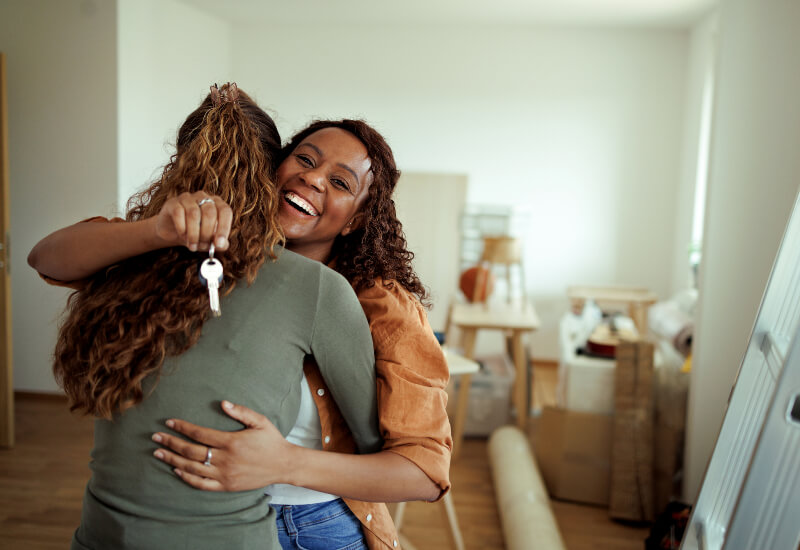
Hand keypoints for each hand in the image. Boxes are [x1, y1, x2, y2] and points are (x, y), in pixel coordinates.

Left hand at [152, 400, 294, 491]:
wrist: (284, 465)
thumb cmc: (271, 440)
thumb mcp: (260, 421)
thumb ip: (241, 411)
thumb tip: (222, 403)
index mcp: (231, 442)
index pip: (199, 434)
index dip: (182, 427)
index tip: (169, 422)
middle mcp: (225, 459)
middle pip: (191, 451)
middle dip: (171, 442)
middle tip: (155, 437)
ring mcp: (224, 475)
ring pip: (192, 468)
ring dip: (173, 460)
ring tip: (158, 452)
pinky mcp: (226, 486)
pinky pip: (201, 484)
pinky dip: (186, 478)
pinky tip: (176, 470)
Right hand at [155, 191, 232, 251]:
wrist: (172, 232)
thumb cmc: (196, 233)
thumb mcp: (209, 240)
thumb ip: (219, 243)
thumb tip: (223, 245)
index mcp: (217, 203)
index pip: (225, 211)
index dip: (224, 228)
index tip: (219, 243)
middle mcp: (203, 197)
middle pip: (210, 213)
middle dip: (206, 233)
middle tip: (202, 246)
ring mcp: (187, 198)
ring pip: (194, 214)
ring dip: (193, 234)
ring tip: (192, 245)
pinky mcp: (173, 203)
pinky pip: (178, 213)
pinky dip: (181, 228)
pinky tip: (182, 236)